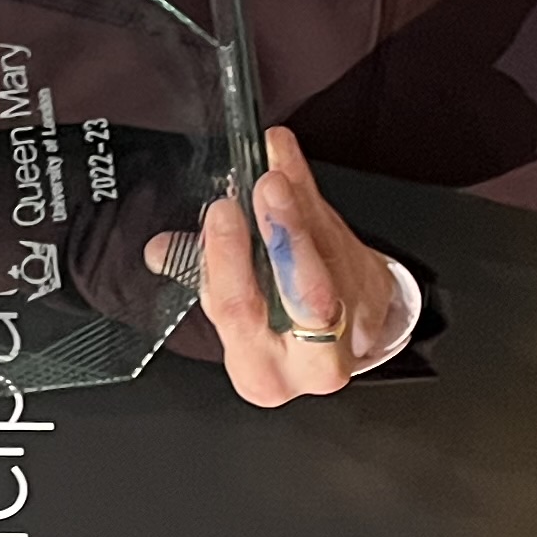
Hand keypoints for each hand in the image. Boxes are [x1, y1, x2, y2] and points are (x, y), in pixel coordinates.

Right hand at [142, 126, 414, 407]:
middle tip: (267, 187)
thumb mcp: (234, 316)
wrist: (334, 336)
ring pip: (332, 261)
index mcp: (259, 372)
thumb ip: (205, 275)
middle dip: (284, 236)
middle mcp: (310, 363)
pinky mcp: (375, 297)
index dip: (230, 260)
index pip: (240, 313)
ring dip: (304, 209)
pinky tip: (290, 164)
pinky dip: (314, 200)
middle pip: (304, 299)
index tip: (222, 214)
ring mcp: (353, 331)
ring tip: (279, 171)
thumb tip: (161, 250)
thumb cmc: (275, 329)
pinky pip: (346, 242)